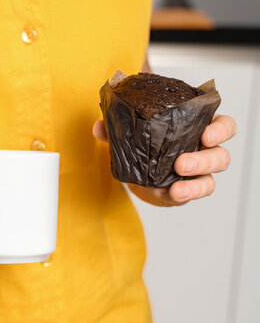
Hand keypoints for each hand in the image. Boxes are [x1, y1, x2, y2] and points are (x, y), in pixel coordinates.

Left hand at [92, 114, 235, 206]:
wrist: (136, 169)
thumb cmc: (143, 143)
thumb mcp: (129, 132)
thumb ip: (115, 128)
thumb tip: (99, 127)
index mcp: (197, 127)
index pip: (223, 126)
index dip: (220, 130)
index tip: (206, 135)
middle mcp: (203, 151)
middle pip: (220, 156)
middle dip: (204, 161)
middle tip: (181, 164)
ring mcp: (197, 174)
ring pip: (210, 180)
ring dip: (194, 185)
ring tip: (176, 189)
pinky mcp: (187, 191)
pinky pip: (191, 196)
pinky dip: (178, 196)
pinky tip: (164, 195)